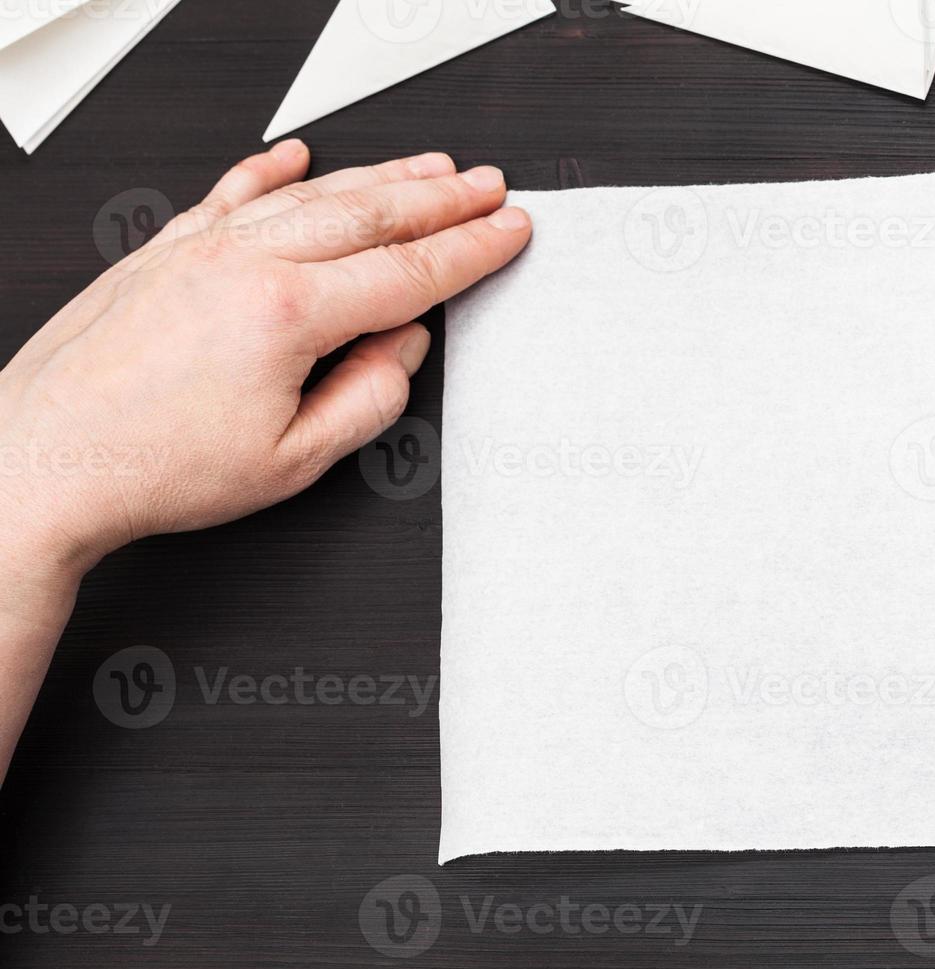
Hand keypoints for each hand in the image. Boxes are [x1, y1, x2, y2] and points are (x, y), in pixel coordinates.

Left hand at [0, 139, 529, 579]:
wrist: (41, 463)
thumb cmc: (151, 468)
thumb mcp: (293, 462)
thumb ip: (369, 399)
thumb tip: (404, 349)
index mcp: (286, 315)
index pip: (408, 270)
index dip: (472, 248)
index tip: (508, 229)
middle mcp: (244, 264)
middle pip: (370, 214)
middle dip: (442, 198)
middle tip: (486, 187)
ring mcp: (199, 249)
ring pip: (311, 194)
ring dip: (379, 177)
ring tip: (427, 169)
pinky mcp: (163, 252)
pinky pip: (229, 191)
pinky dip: (270, 168)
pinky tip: (296, 155)